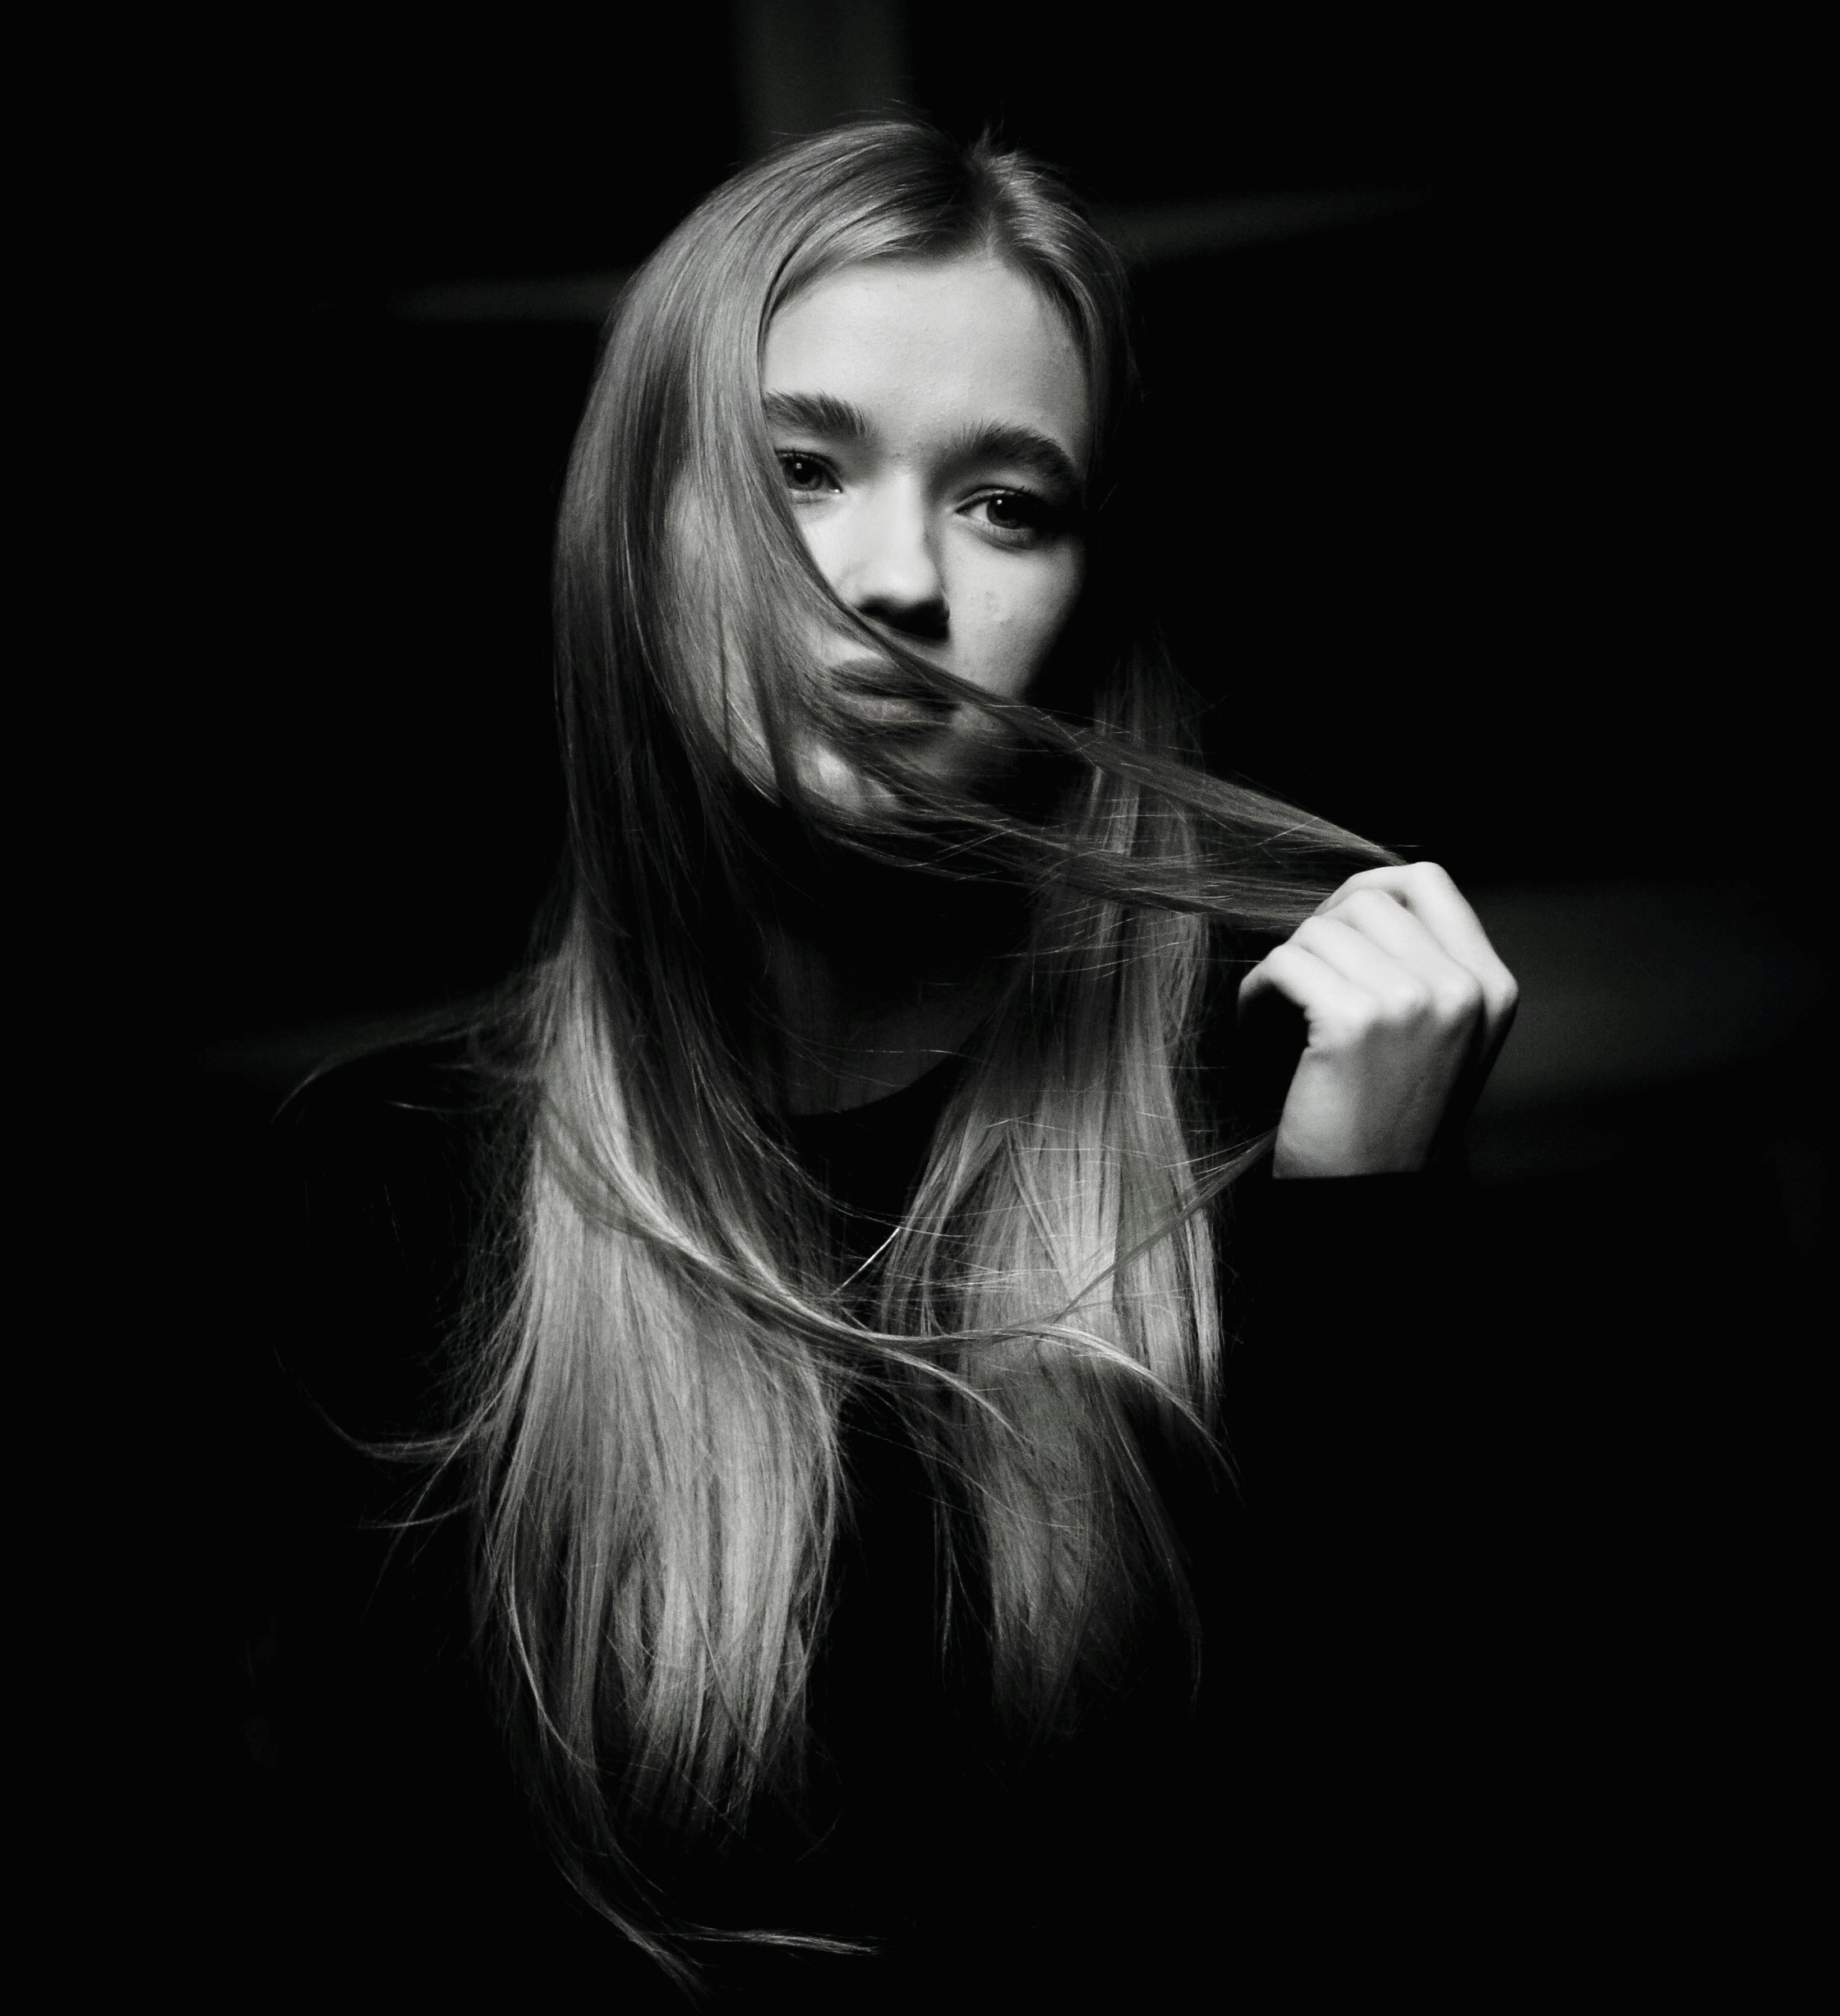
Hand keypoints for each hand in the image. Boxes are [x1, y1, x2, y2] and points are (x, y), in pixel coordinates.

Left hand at [1238, 862, 1518, 1178]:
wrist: (1368, 1202)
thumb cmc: (1385, 1123)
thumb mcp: (1436, 1041)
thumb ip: (1422, 970)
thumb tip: (1357, 898)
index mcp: (1492, 988)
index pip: (1428, 882)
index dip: (1365, 892)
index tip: (1331, 933)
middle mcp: (1463, 988)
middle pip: (1367, 901)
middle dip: (1317, 935)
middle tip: (1295, 986)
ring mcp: (1413, 1001)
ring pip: (1318, 931)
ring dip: (1283, 969)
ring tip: (1275, 1019)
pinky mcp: (1355, 1021)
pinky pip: (1283, 965)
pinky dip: (1255, 995)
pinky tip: (1255, 1032)